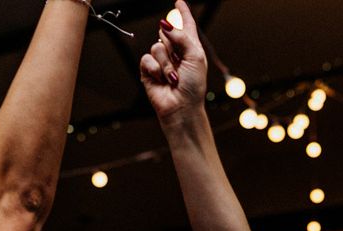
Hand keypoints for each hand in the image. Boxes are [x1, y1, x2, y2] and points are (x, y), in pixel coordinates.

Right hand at [140, 1, 207, 127]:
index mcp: (191, 48)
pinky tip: (162, 80)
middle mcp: (176, 53)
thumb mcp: (195, 56)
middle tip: (179, 63)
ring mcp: (162, 62)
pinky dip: (155, 69)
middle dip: (172, 45)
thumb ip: (181, 36)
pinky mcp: (149, 71)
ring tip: (173, 78)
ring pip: (156, 46)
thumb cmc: (193, 86)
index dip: (183, 13)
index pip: (186, 26)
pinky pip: (147, 59)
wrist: (182, 108)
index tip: (179, 2)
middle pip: (166, 33)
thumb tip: (164, 24)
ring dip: (165, 63)